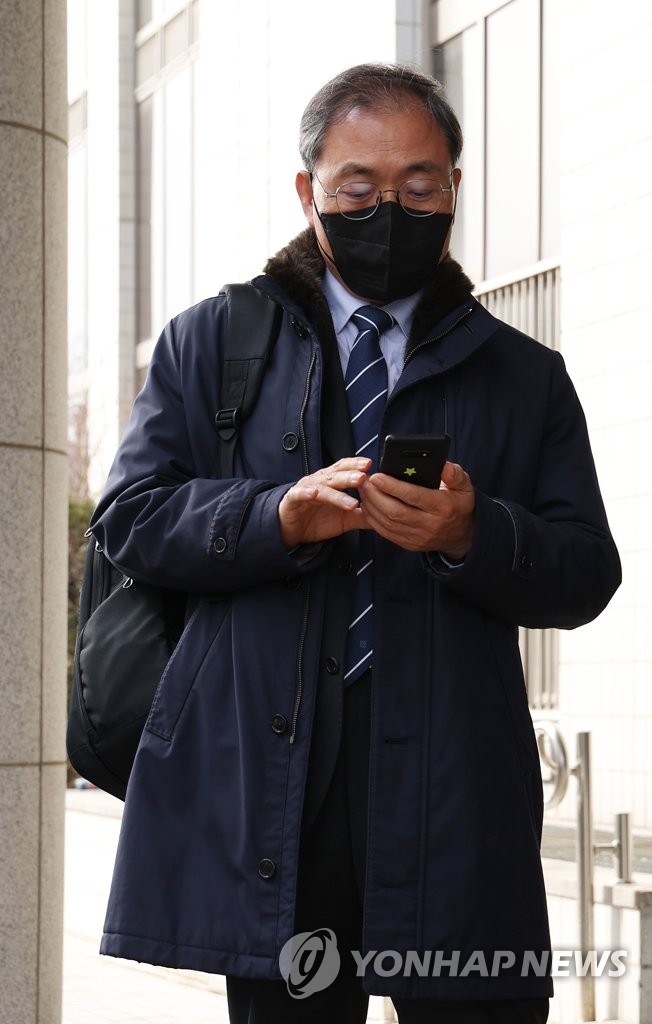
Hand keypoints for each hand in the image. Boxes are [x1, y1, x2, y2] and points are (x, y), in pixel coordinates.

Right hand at [278, 458, 371, 547]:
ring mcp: (306, 489)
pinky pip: (300, 494)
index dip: (357, 465)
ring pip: (323, 486)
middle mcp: (319, 481)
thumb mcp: (344, 520)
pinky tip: (315, 493)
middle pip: (336, 475)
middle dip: (351, 474)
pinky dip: (307, 493)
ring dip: (336, 489)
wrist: (290, 529)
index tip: (371, 465)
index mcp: (332, 482)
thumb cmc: (316, 519)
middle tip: (364, 476)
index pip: (345, 468)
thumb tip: (384, 516)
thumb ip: (362, 516)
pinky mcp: (293, 499)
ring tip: (350, 498)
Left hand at [360, 461, 475, 558]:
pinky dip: (373, 519)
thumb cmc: (459, 505)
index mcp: (442, 507)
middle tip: (364, 481)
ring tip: (363, 490)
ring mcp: (418, 537)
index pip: (414, 496)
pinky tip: (367, 506)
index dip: (393, 487)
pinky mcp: (409, 544)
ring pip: (388, 523)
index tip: (377, 476)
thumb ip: (455, 475)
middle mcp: (429, 524)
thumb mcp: (464, 487)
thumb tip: (444, 466)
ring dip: (371, 506)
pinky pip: (386, 533)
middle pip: (396, 511)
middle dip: (376, 496)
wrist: (461, 536)